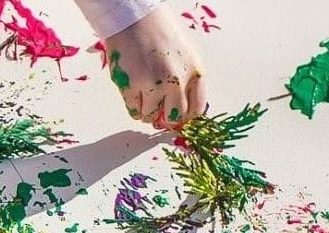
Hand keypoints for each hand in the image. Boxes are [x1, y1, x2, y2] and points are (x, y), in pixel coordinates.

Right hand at [103, 4, 207, 129]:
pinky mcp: (131, 86)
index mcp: (195, 71)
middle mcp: (177, 80)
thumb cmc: (159, 32)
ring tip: (144, 99)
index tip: (178, 117)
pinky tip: (135, 97)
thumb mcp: (186, 53)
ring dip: (148, 112)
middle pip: (175, 116)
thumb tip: (181, 106)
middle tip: (160, 114)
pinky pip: (134, 111)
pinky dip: (134, 109)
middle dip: (167, 118)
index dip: (186, 116)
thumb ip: (187, 78)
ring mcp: (153, 84)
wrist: (135, 19)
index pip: (197, 108)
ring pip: (151, 116)